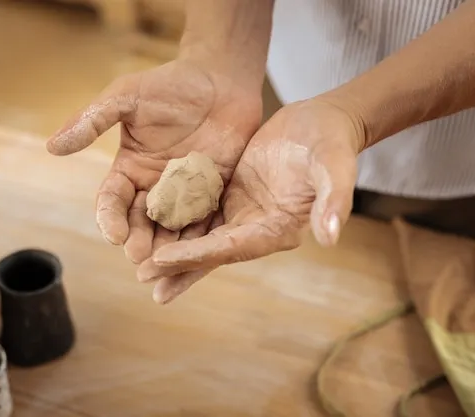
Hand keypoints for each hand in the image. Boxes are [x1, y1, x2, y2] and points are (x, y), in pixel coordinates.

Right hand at [46, 59, 261, 263]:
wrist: (222, 79)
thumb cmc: (171, 84)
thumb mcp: (126, 97)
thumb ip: (93, 120)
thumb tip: (52, 146)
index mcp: (130, 169)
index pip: (113, 200)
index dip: (110, 219)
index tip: (114, 235)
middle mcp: (154, 187)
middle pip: (141, 222)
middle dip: (138, 241)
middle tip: (140, 258)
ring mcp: (185, 194)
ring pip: (172, 228)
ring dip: (167, 248)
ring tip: (166, 265)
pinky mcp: (214, 195)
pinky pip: (206, 221)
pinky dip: (202, 239)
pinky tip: (200, 254)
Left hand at [138, 98, 364, 303]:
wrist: (321, 123)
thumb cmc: (330, 141)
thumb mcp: (334, 165)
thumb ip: (334, 199)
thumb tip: (331, 238)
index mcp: (278, 227)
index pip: (231, 247)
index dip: (197, 255)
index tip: (162, 260)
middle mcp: (258, 228)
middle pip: (212, 252)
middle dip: (178, 265)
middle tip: (142, 276)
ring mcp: (243, 214)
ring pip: (203, 239)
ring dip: (174, 253)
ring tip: (140, 267)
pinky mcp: (232, 197)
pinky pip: (201, 216)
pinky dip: (179, 226)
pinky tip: (153, 230)